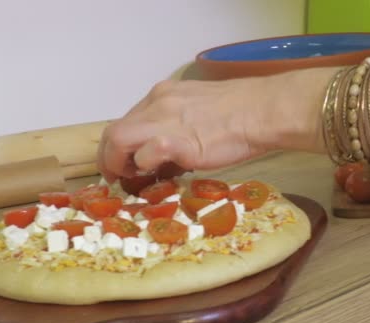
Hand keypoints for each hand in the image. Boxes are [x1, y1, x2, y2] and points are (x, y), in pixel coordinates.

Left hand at [97, 68, 333, 181]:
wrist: (261, 111)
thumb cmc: (240, 112)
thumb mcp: (198, 109)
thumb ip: (177, 123)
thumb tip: (167, 151)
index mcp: (163, 95)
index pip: (127, 119)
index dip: (119, 144)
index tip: (123, 161)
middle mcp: (157, 104)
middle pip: (114, 130)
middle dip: (108, 157)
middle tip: (116, 176)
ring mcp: (164, 121)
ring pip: (118, 140)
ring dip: (116, 164)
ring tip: (127, 180)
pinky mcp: (176, 141)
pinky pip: (145, 155)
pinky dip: (144, 168)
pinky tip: (155, 177)